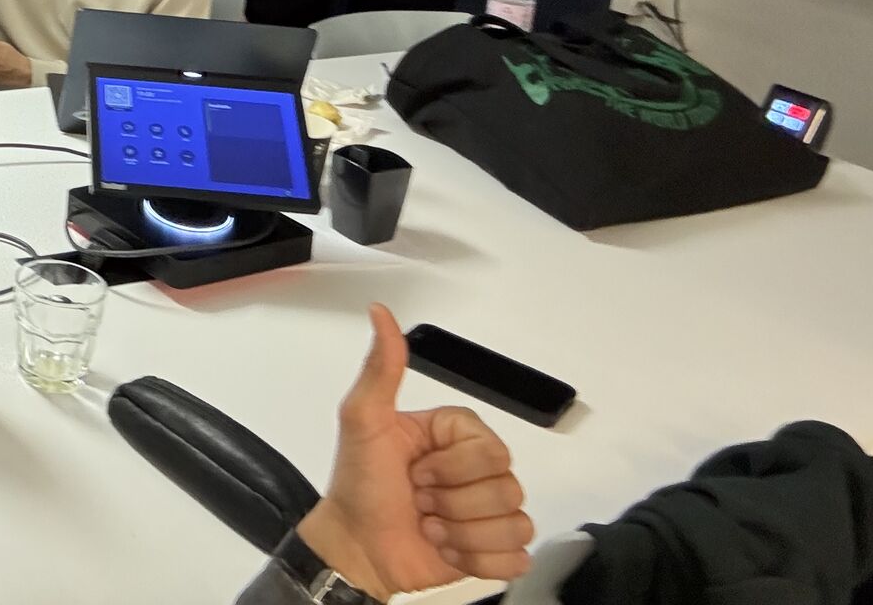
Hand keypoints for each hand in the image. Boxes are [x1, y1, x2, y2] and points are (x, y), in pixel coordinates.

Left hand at [294, 304, 532, 597]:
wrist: (356, 548)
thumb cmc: (357, 486)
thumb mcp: (362, 421)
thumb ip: (381, 368)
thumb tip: (380, 314)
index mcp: (454, 435)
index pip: (490, 448)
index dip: (451, 468)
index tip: (416, 469)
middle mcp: (475, 468)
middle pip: (507, 486)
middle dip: (453, 501)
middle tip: (421, 499)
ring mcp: (487, 510)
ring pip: (514, 522)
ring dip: (461, 533)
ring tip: (431, 524)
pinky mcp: (493, 549)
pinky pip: (516, 557)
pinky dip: (477, 560)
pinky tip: (447, 550)